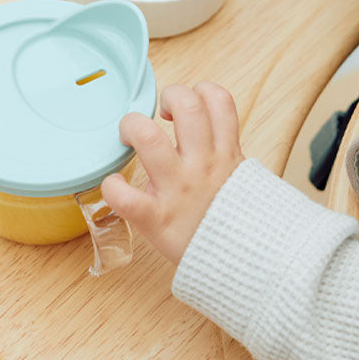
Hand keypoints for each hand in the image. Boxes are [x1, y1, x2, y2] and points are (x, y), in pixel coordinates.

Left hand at [101, 82, 243, 265]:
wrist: (247, 269)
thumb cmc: (238, 226)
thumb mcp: (245, 182)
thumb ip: (229, 157)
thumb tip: (220, 136)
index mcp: (226, 155)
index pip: (218, 100)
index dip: (200, 91)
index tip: (188, 109)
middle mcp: (203, 166)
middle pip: (186, 105)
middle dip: (168, 96)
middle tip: (159, 114)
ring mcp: (178, 190)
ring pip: (148, 137)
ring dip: (132, 126)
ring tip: (129, 136)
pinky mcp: (157, 219)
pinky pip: (125, 197)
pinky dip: (112, 188)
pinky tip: (114, 187)